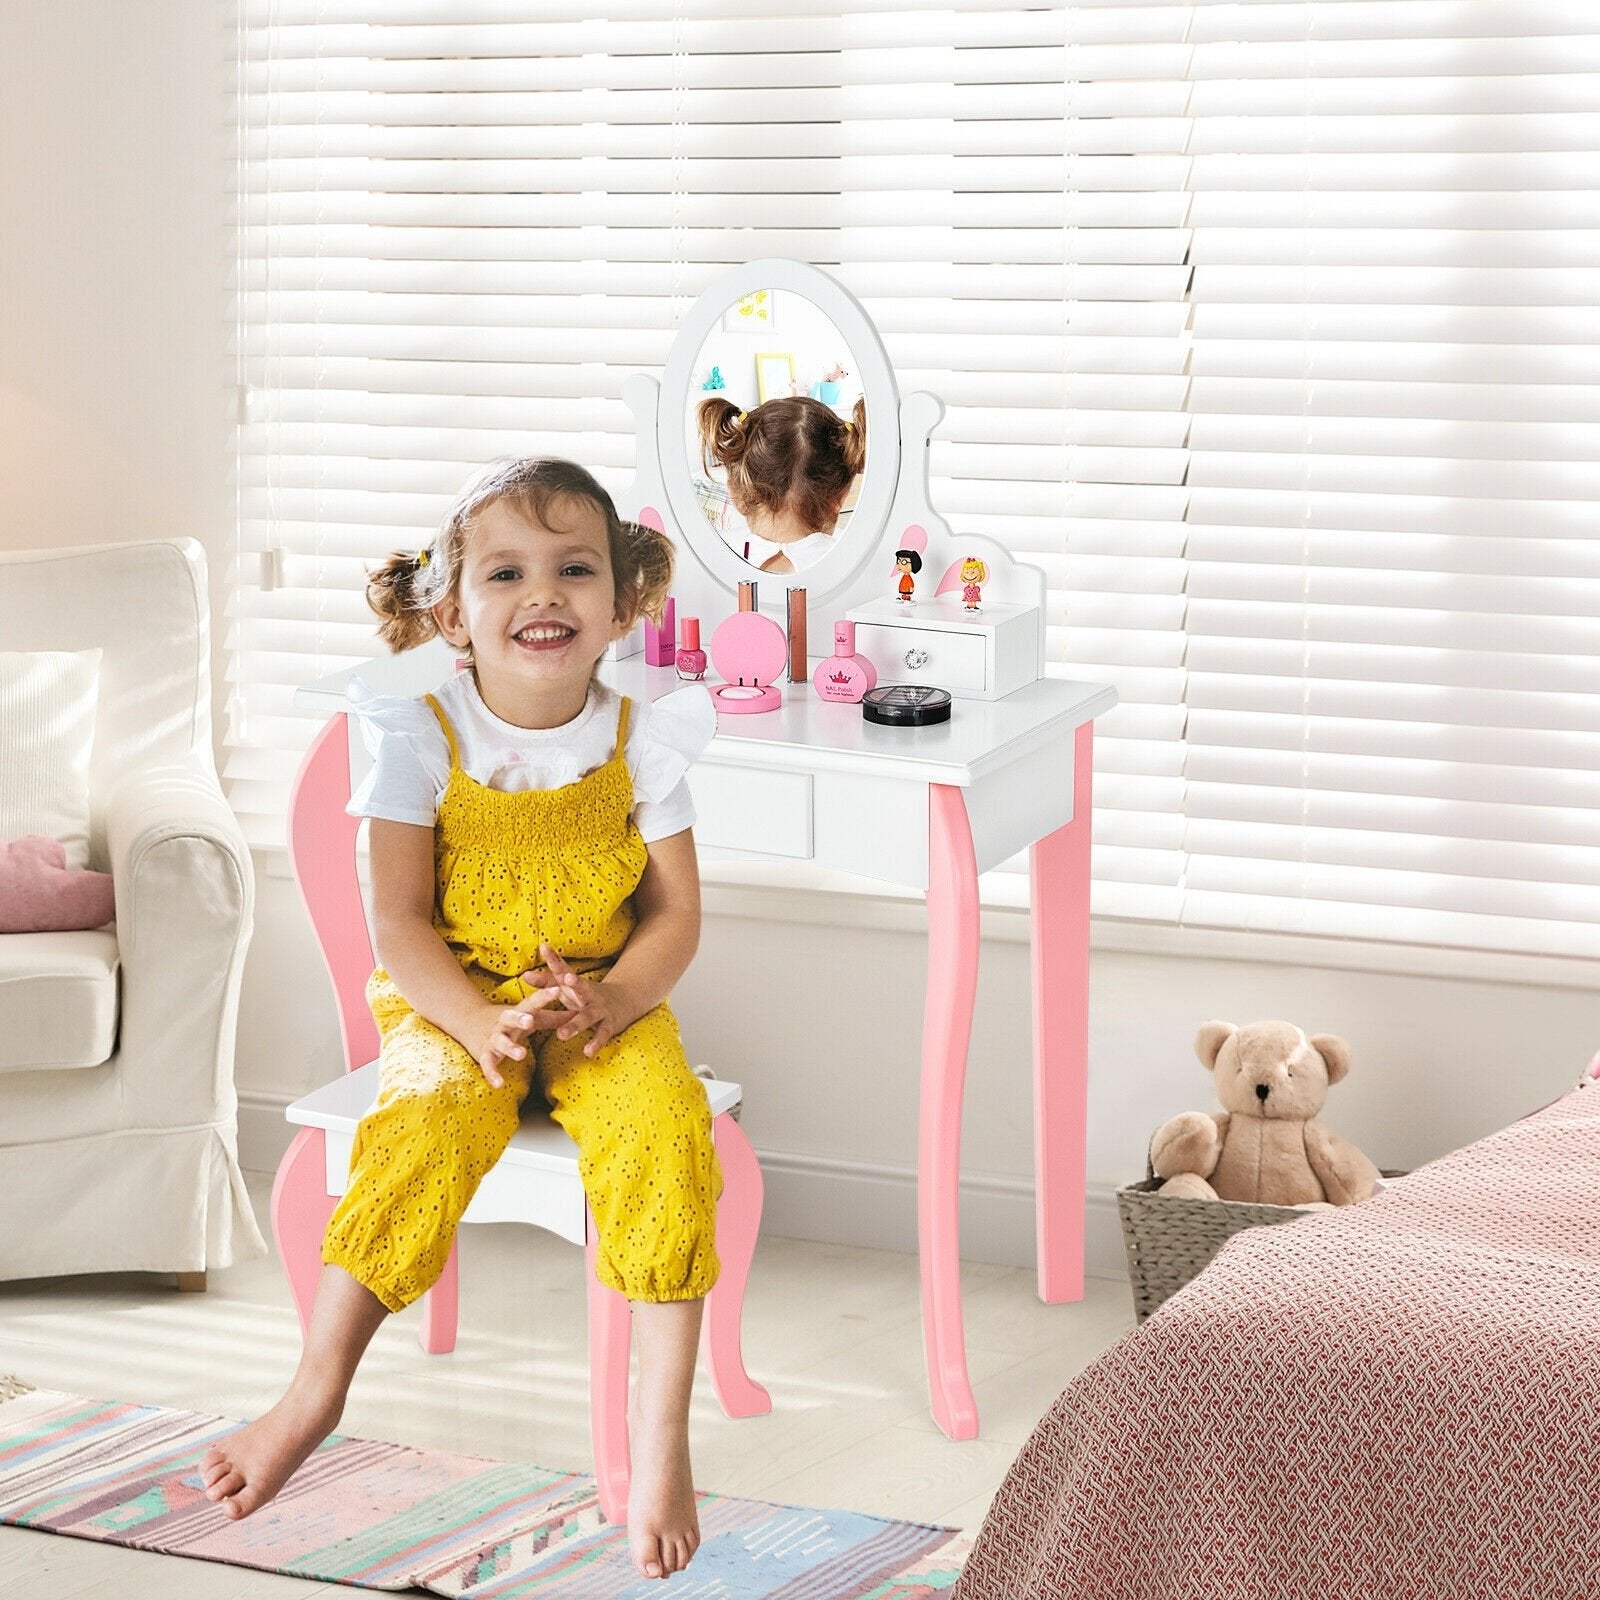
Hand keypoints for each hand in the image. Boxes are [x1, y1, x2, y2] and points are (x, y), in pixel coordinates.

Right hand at [463, 989, 560, 1088]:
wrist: (469, 1021)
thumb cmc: (510, 1020)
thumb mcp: (530, 1017)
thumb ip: (553, 1017)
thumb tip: (577, 1012)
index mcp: (518, 1012)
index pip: (532, 1002)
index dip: (544, 996)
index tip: (557, 990)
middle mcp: (504, 1023)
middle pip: (510, 1018)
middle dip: (519, 1019)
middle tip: (530, 1020)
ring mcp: (493, 1038)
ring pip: (500, 1042)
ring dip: (510, 1048)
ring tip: (522, 1054)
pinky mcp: (484, 1054)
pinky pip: (488, 1064)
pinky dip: (492, 1074)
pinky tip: (499, 1084)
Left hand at [519, 943, 633, 1058]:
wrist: (625, 1001)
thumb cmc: (585, 995)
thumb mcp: (567, 988)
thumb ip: (546, 982)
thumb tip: (524, 975)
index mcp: (576, 984)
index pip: (564, 968)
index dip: (554, 958)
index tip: (544, 947)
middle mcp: (589, 994)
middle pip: (581, 987)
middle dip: (574, 983)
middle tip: (565, 979)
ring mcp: (600, 1009)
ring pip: (587, 1017)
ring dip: (575, 1025)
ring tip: (561, 1034)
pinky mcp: (609, 1025)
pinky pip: (601, 1035)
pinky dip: (595, 1043)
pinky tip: (587, 1051)